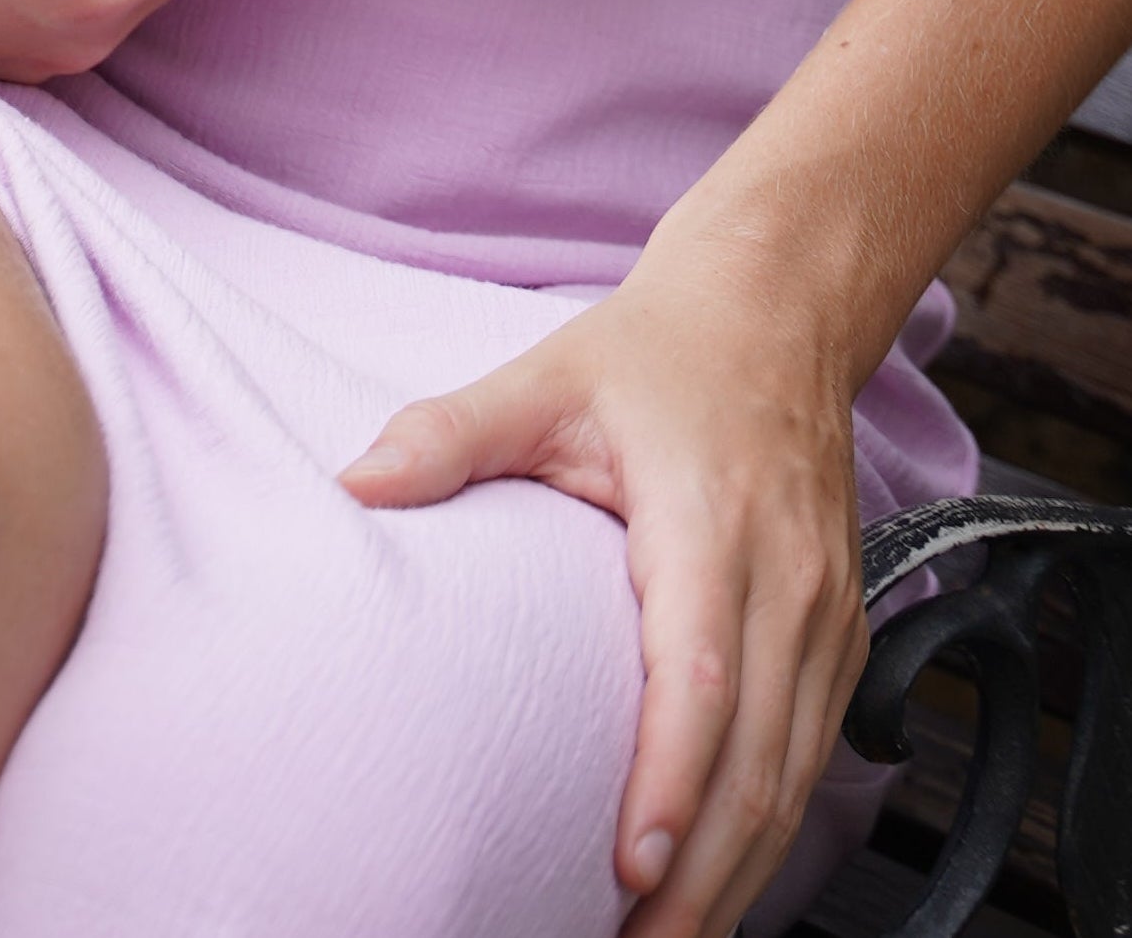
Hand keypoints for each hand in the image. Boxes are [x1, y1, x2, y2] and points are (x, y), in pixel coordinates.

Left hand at [340, 239, 867, 937]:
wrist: (776, 310)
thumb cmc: (655, 352)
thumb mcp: (545, 375)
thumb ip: (450, 433)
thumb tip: (352, 482)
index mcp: (709, 521)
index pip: (701, 675)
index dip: (673, 781)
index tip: (632, 867)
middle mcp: (785, 579)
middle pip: (760, 759)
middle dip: (705, 876)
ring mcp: (826, 610)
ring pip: (796, 774)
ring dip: (740, 874)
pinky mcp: (840, 629)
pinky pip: (814, 751)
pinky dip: (769, 828)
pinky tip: (718, 881)